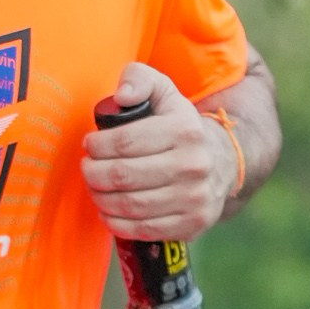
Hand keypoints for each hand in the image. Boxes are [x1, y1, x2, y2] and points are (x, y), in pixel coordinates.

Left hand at [81, 62, 238, 242]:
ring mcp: (194, 198)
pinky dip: (116, 222)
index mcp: (184, 130)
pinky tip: (108, 210)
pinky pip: (142, 229)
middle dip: (93, 173)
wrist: (222, 161)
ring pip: (129, 205)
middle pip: (122, 176)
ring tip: (95, 188)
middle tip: (87, 169)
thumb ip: (139, 79)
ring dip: (100, 198)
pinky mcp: (192, 223)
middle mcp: (193, 165)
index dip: (97, 146)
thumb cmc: (179, 126)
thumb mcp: (164, 92)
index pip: (124, 142)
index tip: (90, 146)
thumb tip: (122, 95)